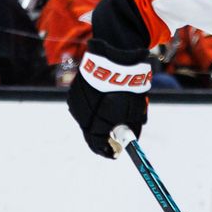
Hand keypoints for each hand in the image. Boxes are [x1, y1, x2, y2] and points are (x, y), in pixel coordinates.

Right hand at [67, 40, 150, 158]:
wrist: (115, 57)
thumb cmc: (128, 85)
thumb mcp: (136, 110)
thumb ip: (132, 128)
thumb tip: (131, 140)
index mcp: (97, 122)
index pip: (97, 144)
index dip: (106, 151)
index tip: (114, 154)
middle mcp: (83, 114)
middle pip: (89, 133)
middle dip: (102, 137)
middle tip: (113, 138)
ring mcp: (76, 102)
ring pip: (85, 119)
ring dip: (95, 121)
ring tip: (109, 116)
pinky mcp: (74, 90)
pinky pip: (82, 105)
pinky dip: (91, 108)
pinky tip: (101, 102)